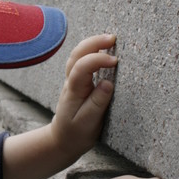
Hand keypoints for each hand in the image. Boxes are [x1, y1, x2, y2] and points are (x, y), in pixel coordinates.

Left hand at [49, 34, 117, 164]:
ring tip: (110, 39)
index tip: (116, 61)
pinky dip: (91, 50)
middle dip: (93, 43)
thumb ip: (97, 103)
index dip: (98, 59)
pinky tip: (103, 48)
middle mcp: (71, 82)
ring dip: (92, 44)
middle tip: (113, 38)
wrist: (62, 140)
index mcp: (73, 90)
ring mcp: (72, 80)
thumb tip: (108, 83)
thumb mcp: (87, 123)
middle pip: (77, 54)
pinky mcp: (77, 81)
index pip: (82, 67)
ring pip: (77, 55)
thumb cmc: (75, 134)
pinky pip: (81, 60)